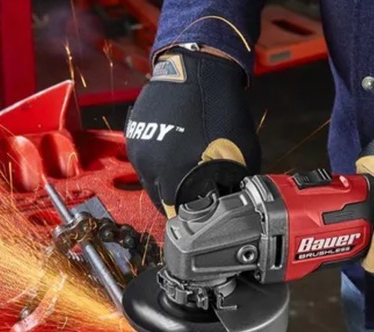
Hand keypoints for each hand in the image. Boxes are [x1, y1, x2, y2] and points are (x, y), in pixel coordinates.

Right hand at [126, 48, 260, 216]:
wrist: (200, 70)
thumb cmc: (223, 112)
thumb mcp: (241, 155)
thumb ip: (232, 185)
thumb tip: (228, 205)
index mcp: (175, 173)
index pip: (176, 214)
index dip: (190, 218)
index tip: (200, 217)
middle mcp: (150, 165)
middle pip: (161, 201)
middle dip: (179, 202)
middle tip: (197, 196)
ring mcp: (138, 150)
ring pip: (151, 183)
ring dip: (167, 183)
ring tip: (187, 171)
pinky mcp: (132, 137)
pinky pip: (144, 163)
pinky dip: (159, 164)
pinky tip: (175, 152)